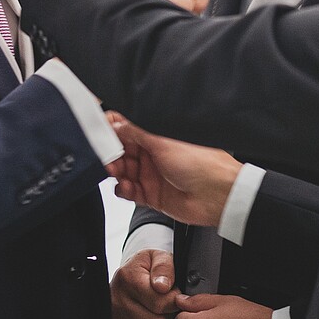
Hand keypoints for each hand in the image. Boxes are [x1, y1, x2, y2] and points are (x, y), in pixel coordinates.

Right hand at [109, 114, 241, 227]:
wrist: (218, 195)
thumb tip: (115, 123)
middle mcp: (154, 154)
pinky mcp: (152, 195)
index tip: (100, 134)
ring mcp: (152, 174)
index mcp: (158, 136)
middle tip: (106, 157)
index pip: (128, 129)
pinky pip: (130, 192)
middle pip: (122, 152)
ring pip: (123, 172)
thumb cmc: (202, 163)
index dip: (113, 131)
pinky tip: (125, 187)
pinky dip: (123, 189)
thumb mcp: (163, 142)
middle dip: (111, 154)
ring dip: (115, 172)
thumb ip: (136, 132)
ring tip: (116, 173)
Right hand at [109, 248, 178, 318]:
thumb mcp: (158, 257)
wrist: (127, 279)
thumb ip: (164, 267)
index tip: (172, 296)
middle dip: (166, 318)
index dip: (173, 302)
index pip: (160, 303)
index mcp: (127, 278)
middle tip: (163, 309)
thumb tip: (163, 286)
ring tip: (154, 317)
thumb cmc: (146, 270)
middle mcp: (116, 301)